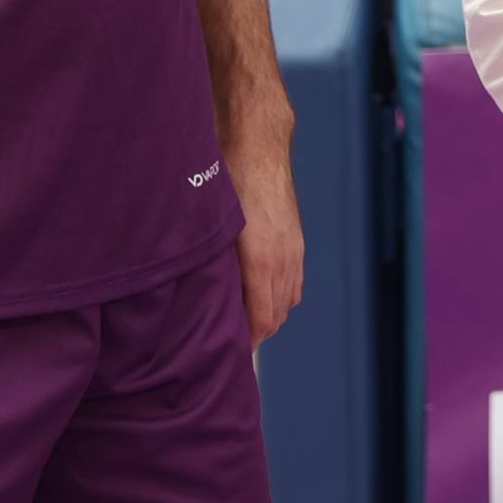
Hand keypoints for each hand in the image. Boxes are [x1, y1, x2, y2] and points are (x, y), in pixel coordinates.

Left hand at [232, 148, 304, 346]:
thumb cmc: (228, 186)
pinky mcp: (296, 242)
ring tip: (245, 321)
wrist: (258, 151)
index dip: (249, 341)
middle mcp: (283, 261)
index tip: (232, 351)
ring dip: (270, 315)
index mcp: (261, 263)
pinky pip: (295, 283)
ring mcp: (294, 251)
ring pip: (288, 301)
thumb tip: (206, 300)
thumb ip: (217, 268)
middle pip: (277, 316)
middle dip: (257, 332)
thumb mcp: (216, 231)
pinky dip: (282, 297)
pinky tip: (263, 294)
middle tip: (232, 340)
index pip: (262, 320)